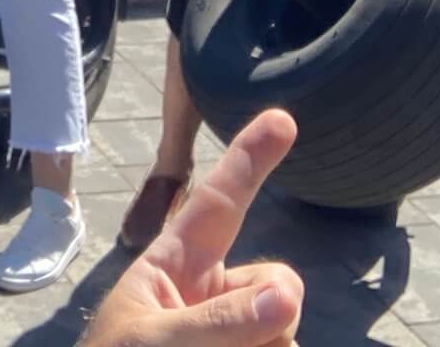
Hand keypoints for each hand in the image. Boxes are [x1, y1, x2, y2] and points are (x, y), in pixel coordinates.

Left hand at [83, 109, 302, 346]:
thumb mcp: (150, 345)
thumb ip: (217, 323)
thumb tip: (289, 293)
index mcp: (176, 267)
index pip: (218, 203)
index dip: (249, 159)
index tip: (281, 116)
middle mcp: (213, 294)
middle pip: (277, 285)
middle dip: (269, 316)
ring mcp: (237, 333)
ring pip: (286, 333)